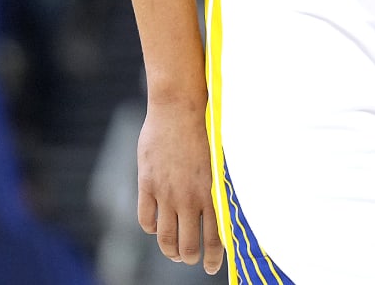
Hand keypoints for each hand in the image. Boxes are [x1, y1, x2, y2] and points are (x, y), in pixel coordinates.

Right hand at [137, 95, 223, 274]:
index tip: (211, 267)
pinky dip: (151, 228)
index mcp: (212, 193)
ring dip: (170, 250)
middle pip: (188, 246)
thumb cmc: (206, 127)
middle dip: (190, 256)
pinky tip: (155, 225)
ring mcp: (166, 193)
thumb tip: (227, 206)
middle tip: (190, 256)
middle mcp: (189, 198)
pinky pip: (146, 219)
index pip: (215, 239)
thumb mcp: (220, 159)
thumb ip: (220, 185)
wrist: (180, 106)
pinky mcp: (147, 184)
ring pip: (165, 238)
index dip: (213, 258)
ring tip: (174, 250)